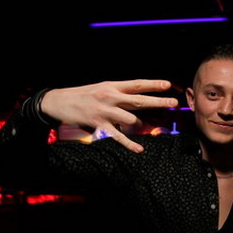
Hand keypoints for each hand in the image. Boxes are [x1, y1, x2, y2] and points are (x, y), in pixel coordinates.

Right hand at [40, 79, 176, 151]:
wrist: (58, 101)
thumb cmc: (83, 95)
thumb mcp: (101, 87)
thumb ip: (119, 93)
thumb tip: (138, 99)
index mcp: (112, 86)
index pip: (137, 84)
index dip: (153, 84)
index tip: (168, 85)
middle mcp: (110, 97)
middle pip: (139, 100)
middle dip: (158, 102)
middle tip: (173, 103)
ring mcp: (105, 112)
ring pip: (131, 119)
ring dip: (140, 124)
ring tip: (144, 126)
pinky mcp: (99, 126)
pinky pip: (118, 137)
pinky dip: (130, 144)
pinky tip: (139, 149)